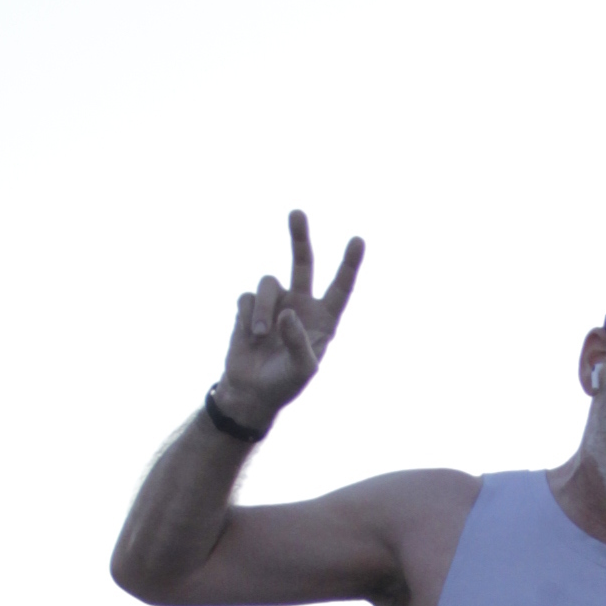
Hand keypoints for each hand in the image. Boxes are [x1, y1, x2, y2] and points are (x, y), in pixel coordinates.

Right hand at [211, 210, 364, 431]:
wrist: (251, 392)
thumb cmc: (284, 384)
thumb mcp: (301, 370)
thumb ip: (299, 342)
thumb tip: (287, 312)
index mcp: (323, 319)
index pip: (340, 288)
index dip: (349, 265)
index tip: (358, 240)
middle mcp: (300, 305)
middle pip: (303, 262)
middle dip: (299, 237)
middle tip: (297, 213)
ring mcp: (275, 304)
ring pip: (269, 283)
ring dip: (262, 309)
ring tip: (259, 335)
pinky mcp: (250, 308)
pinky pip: (247, 298)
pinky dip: (247, 316)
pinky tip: (248, 335)